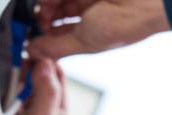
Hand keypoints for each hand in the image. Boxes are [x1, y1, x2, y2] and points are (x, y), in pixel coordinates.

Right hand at [0, 59, 66, 114]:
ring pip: (16, 77)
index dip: (47, 58)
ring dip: (9, 72)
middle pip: (34, 71)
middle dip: (25, 62)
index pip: (56, 72)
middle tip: (16, 56)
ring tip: (6, 70)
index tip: (34, 48)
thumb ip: (47, 93)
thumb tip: (47, 64)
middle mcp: (39, 104)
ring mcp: (18, 105)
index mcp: (56, 107)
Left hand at [27, 0, 170, 58]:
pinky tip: (52, 0)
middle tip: (38, 17)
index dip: (41, 36)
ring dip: (48, 3)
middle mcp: (86, 17)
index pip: (56, 35)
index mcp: (86, 35)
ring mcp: (88, 1)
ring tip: (48, 5)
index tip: (28, 35)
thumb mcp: (83, 42)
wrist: (143, 5)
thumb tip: (34, 52)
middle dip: (43, 16)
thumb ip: (55, 47)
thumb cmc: (123, 26)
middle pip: (54, 14)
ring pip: (58, 0)